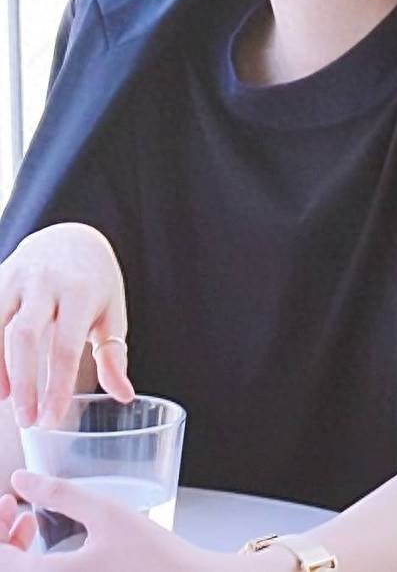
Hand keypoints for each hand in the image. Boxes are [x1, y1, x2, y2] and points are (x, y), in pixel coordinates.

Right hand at [0, 224, 134, 427]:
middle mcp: (46, 281)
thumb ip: (113, 355)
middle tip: (27, 420)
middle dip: (24, 382)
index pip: (65, 347)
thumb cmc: (96, 283)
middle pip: (25, 336)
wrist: (73, 235)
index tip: (51, 420)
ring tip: (6, 398)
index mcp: (80, 292)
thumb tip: (124, 395)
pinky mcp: (0, 276)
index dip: (57, 387)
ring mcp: (17, 277)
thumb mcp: (112, 312)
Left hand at [0, 471, 225, 570]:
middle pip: (8, 568)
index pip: (0, 560)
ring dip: (17, 549)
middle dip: (4, 535)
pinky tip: (53, 540)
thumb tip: (20, 479)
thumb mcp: (104, 512)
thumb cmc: (152, 554)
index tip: (8, 500)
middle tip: (15, 503)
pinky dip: (36, 562)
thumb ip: (59, 494)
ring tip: (32, 517)